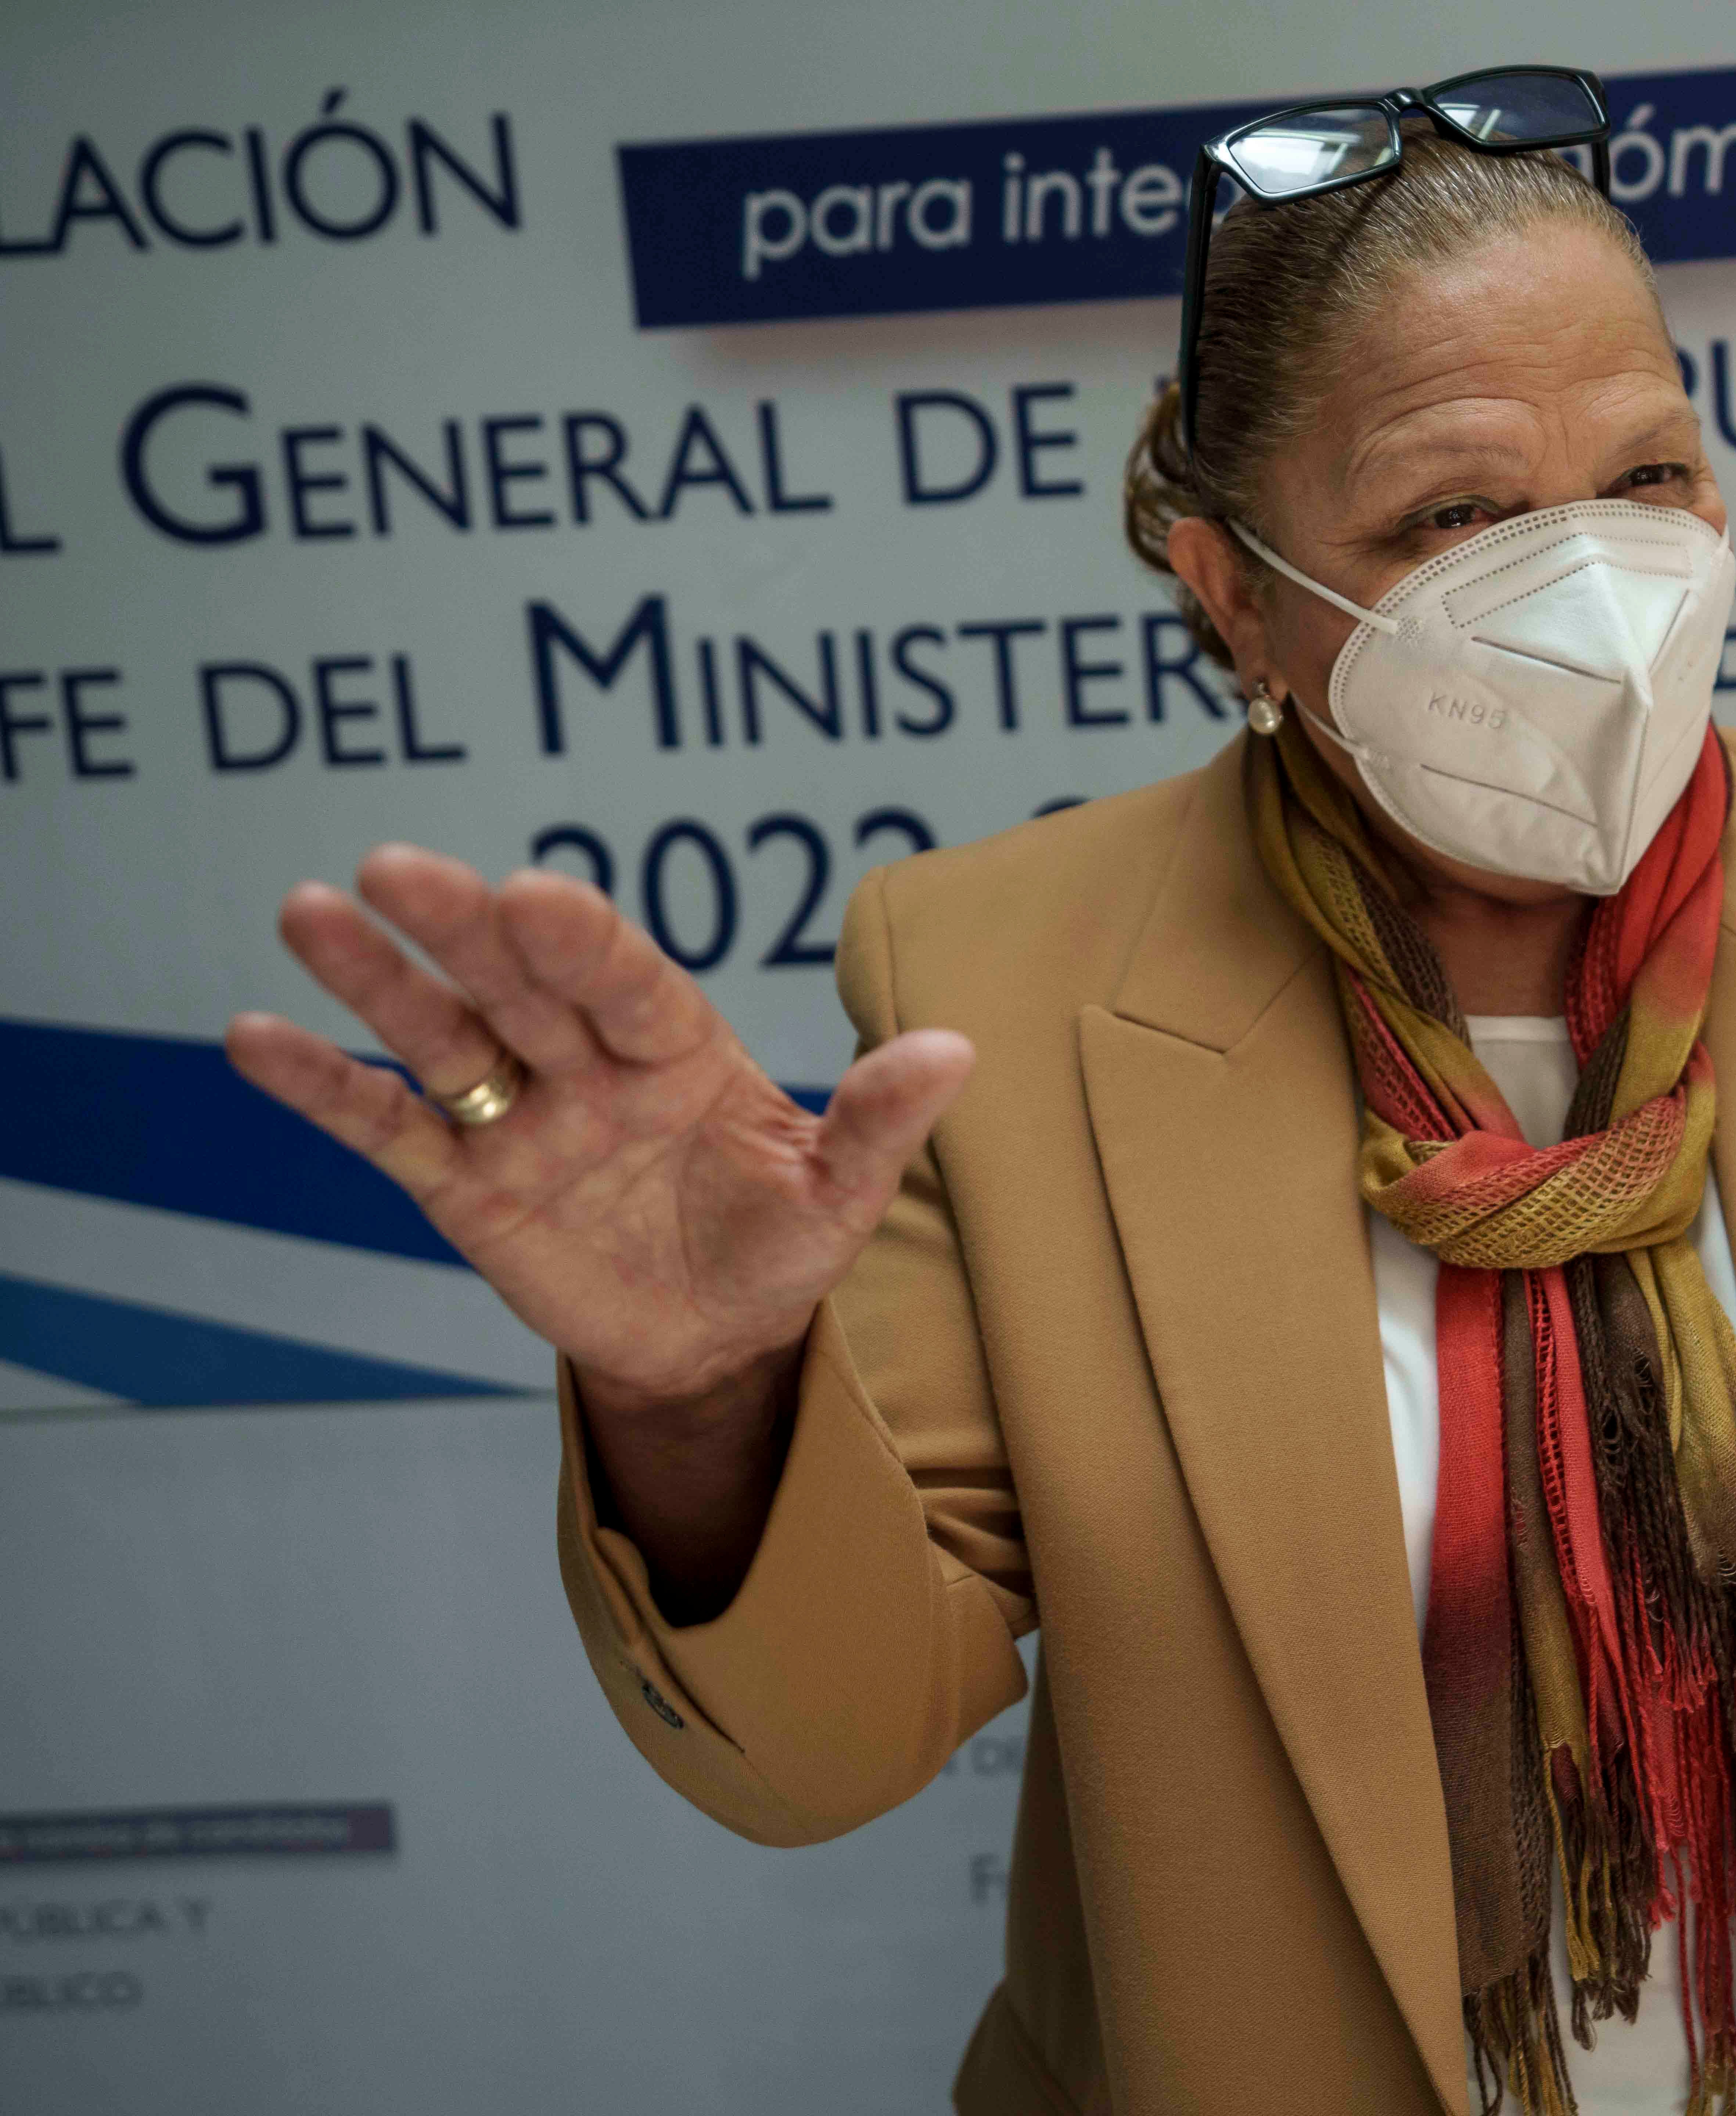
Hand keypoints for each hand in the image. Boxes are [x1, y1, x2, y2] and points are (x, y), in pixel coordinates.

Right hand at [225, 846, 971, 1421]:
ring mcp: (517, 1120)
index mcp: (678, 1052)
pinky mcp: (463, 1185)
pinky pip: (386, 1128)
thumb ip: (881, 1123)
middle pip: (520, 985)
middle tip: (397, 868)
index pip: (627, 983)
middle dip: (462, 930)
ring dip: (374, 978)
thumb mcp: (841, 1196)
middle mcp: (587, 1066)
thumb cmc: (781, 1247)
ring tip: (309, 909)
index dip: (582, 940)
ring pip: (440, 1034)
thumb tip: (957, 1049)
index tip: (533, 893)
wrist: (720, 1338)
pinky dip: (323, 1086)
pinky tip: (254, 1036)